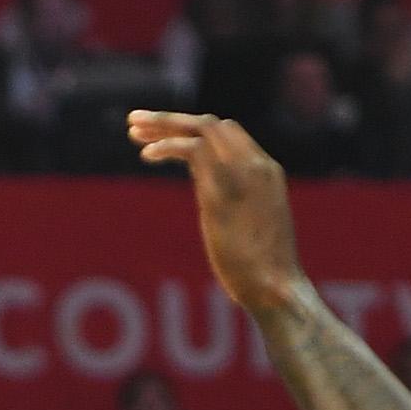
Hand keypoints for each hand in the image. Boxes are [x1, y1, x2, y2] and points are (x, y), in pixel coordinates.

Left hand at [124, 109, 303, 314]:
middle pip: (211, 123)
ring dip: (163, 126)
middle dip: (170, 119)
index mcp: (266, 171)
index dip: (190, 128)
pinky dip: (167, 147)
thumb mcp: (252, 227)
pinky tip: (146, 156)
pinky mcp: (223, 192)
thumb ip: (235, 206)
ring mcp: (243, 175)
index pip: (228, 133)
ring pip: (201, 128)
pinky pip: (194, 151)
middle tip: (135, 122)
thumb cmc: (265, 273)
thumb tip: (216, 209)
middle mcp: (257, 165)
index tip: (158, 135)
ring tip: (133, 131)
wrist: (277, 290)